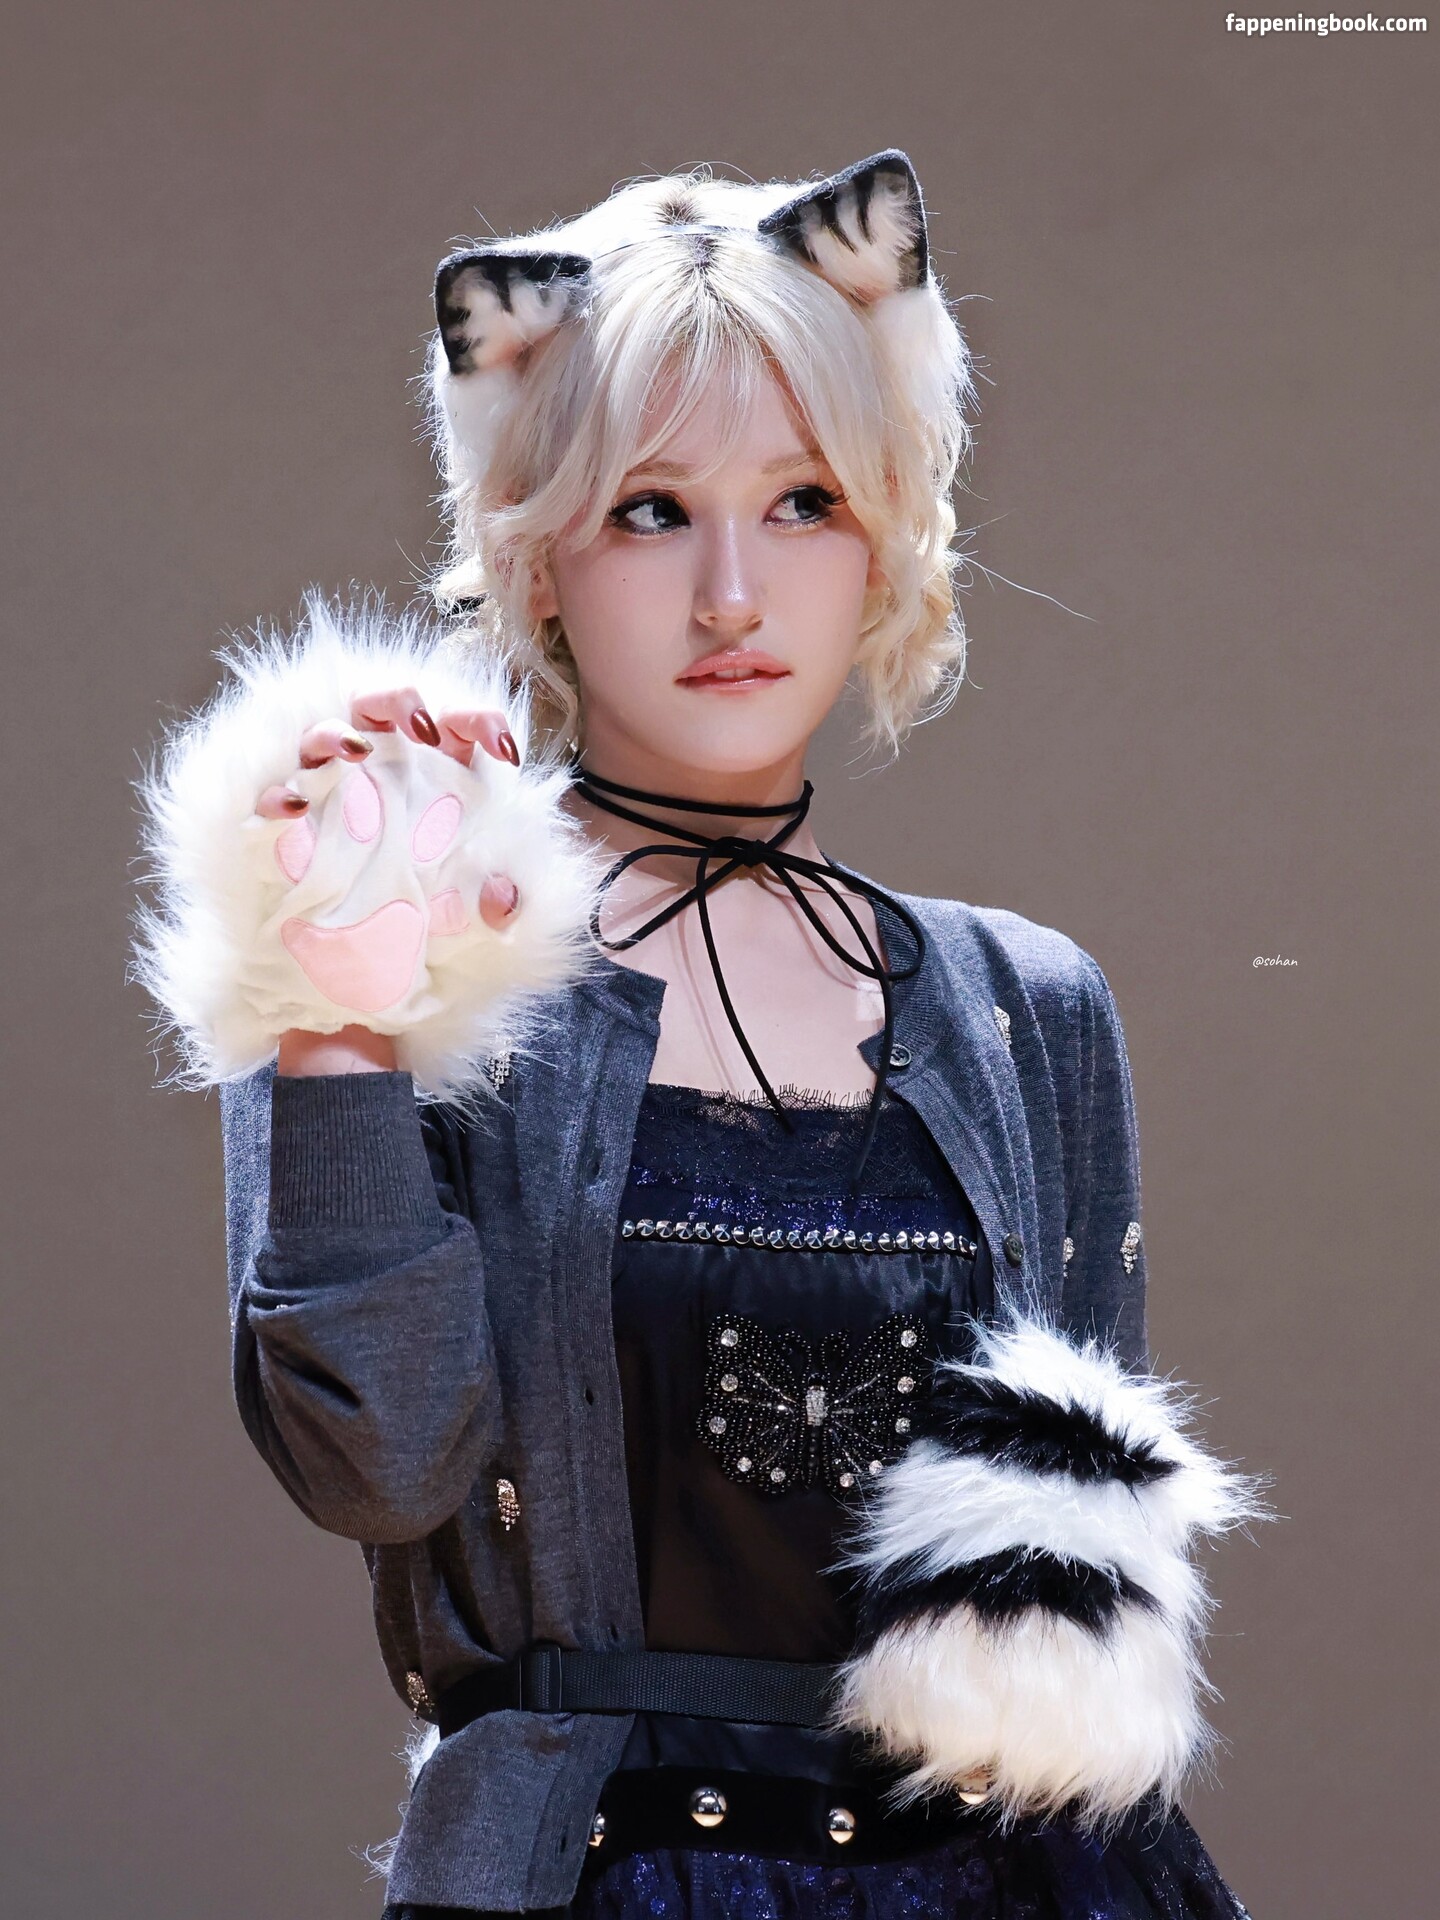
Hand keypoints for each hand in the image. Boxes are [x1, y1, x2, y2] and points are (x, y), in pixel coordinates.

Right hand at [263, 687, 526, 1073]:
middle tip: (420, 728)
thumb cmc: (426, 962)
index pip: (459, 732)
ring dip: (333, 732)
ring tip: (350, 748)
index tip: (500, 748)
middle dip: (401, 701)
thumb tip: (504, 896)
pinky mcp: (282, 837)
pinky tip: (289, 805)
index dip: (479, 722)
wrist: (363, 1015)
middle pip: (386, 712)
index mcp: (440, 792)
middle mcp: (384, 785)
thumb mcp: (482, 945)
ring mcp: (330, 803)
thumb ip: (505, 917)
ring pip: (323, 737)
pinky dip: (276, 795)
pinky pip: (269, 800)